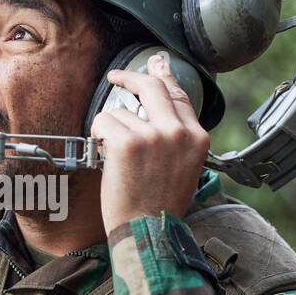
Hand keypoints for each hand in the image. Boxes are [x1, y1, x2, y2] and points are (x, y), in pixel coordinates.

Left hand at [91, 54, 210, 233]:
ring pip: (121, 111)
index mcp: (197, 138)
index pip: (180, 95)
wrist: (149, 232)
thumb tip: (158, 112)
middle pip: (152, 86)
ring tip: (115, 158)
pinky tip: (104, 155)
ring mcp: (154, 135)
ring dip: (110, 130)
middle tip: (116, 76)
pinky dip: (98, 136)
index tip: (157, 62)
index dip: (165, 75)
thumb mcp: (184, 167)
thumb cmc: (160, 206)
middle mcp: (178, 132)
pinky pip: (104, 121)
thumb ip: (176, 138)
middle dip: (131, 76)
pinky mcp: (128, 142)